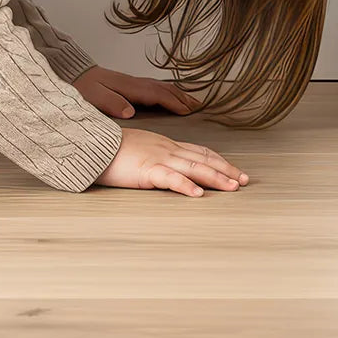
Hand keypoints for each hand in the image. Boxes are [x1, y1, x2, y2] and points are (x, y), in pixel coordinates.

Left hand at [71, 65, 197, 118]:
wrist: (73, 72)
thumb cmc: (82, 87)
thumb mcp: (94, 96)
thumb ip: (111, 103)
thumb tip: (130, 111)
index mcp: (129, 88)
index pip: (157, 94)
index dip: (173, 102)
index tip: (188, 111)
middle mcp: (134, 83)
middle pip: (164, 88)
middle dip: (182, 97)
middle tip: (199, 106)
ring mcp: (132, 82)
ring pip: (160, 86)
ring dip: (177, 93)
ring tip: (191, 101)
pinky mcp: (129, 84)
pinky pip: (154, 87)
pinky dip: (167, 90)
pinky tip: (169, 95)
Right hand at [94, 127, 247, 197]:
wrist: (92, 143)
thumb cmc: (111, 149)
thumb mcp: (139, 148)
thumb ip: (154, 155)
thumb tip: (166, 166)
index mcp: (165, 145)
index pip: (199, 151)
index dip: (219, 160)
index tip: (235, 170)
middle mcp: (167, 149)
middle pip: (203, 159)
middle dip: (226, 170)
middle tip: (245, 180)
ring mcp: (158, 158)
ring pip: (193, 167)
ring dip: (215, 178)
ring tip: (233, 187)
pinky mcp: (146, 170)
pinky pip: (170, 178)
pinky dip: (186, 186)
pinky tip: (198, 194)